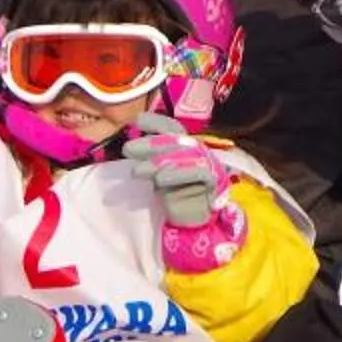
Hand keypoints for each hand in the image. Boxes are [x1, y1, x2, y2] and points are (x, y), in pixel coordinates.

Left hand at [120, 113, 223, 229]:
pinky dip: (178, 173)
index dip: (156, 122)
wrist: (194, 220)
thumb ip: (150, 158)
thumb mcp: (158, 172)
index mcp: (184, 145)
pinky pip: (197, 172)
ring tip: (136, 171)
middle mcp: (196, 150)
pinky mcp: (213, 180)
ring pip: (184, 155)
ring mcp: (206, 163)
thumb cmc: (174, 193)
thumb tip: (128, 145)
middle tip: (127, 150)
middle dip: (150, 143)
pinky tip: (159, 180)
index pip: (171, 128)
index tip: (137, 121)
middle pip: (175, 140)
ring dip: (158, 161)